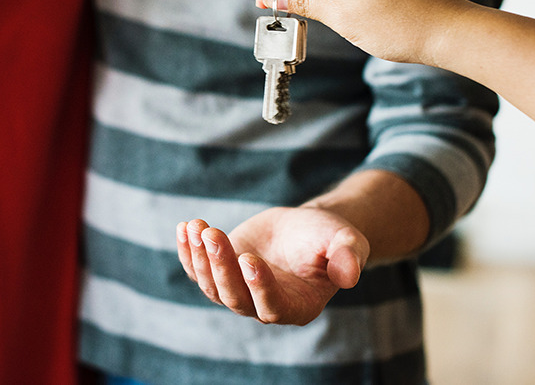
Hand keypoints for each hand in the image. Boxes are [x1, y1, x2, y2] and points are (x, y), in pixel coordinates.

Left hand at [177, 206, 369, 325]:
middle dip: (221, 266)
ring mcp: (239, 291)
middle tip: (213, 233)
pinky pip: (197, 270)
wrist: (307, 228)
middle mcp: (264, 306)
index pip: (272, 307)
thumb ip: (349, 257)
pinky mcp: (222, 273)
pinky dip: (188, 252)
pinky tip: (184, 228)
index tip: (248, 258)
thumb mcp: (346, 242)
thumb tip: (350, 275)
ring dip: (200, 257)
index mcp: (298, 306)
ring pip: (212, 285)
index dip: (258, 286)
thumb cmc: (330, 238)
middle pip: (235, 297)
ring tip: (196, 226)